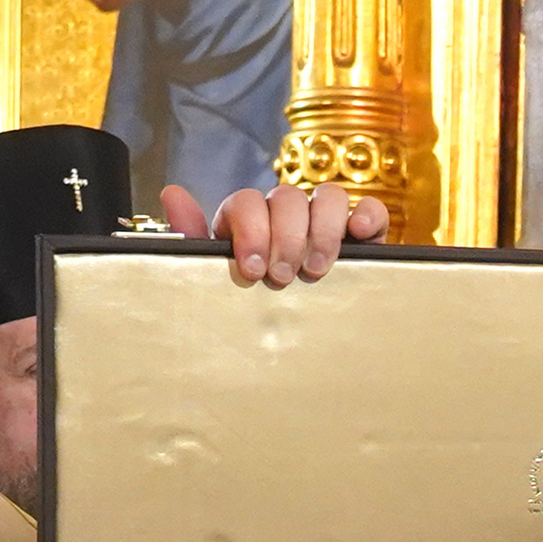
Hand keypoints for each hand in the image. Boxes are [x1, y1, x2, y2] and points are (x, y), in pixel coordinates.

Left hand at [168, 179, 385, 285]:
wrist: (294, 347)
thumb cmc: (250, 306)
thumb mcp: (214, 278)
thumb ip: (190, 239)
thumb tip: (172, 194)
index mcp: (248, 220)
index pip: (246, 201)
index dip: (250, 230)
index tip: (253, 269)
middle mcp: (287, 214)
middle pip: (287, 197)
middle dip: (285, 239)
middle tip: (283, 278)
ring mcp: (326, 221)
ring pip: (328, 195)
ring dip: (322, 231)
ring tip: (316, 270)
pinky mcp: (362, 236)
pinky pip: (370, 209)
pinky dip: (367, 215)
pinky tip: (358, 235)